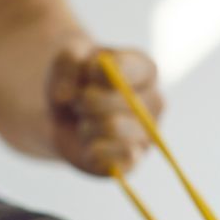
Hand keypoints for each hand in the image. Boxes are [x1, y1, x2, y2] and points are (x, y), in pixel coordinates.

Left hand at [47, 44, 161, 174]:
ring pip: (114, 127)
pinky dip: (93, 152)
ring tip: (84, 124)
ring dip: (86, 126)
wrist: (65, 117)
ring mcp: (147, 133)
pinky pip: (119, 159)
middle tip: (79, 102)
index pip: (129, 68)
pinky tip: (89, 146)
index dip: (99, 72)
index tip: (87, 73)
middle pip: (123, 99)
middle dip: (87, 100)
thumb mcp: (66, 58)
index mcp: (144, 70)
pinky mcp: (134, 160)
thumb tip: (65, 96)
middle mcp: (154, 101)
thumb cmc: (75, 82)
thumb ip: (68, 61)